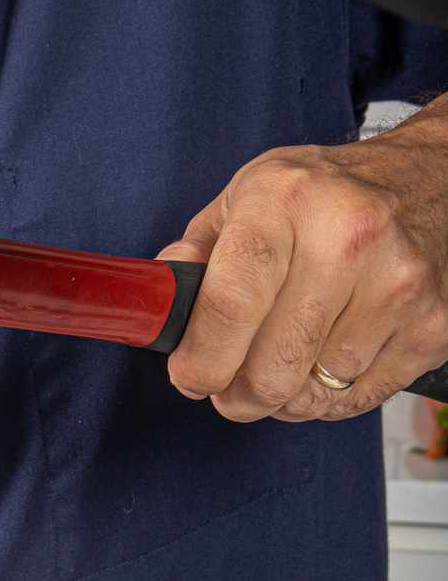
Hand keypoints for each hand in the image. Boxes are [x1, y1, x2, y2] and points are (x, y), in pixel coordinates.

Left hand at [158, 101, 447, 421]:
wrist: (434, 178)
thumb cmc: (324, 197)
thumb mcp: (247, 198)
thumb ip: (193, 256)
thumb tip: (160, 309)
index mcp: (285, 200)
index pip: (228, 308)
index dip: (199, 362)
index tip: (191, 376)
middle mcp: (349, 237)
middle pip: (268, 372)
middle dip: (235, 393)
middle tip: (231, 379)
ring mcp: (398, 284)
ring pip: (308, 396)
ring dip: (282, 395)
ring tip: (284, 358)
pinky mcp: (432, 326)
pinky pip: (352, 401)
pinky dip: (325, 397)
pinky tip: (325, 357)